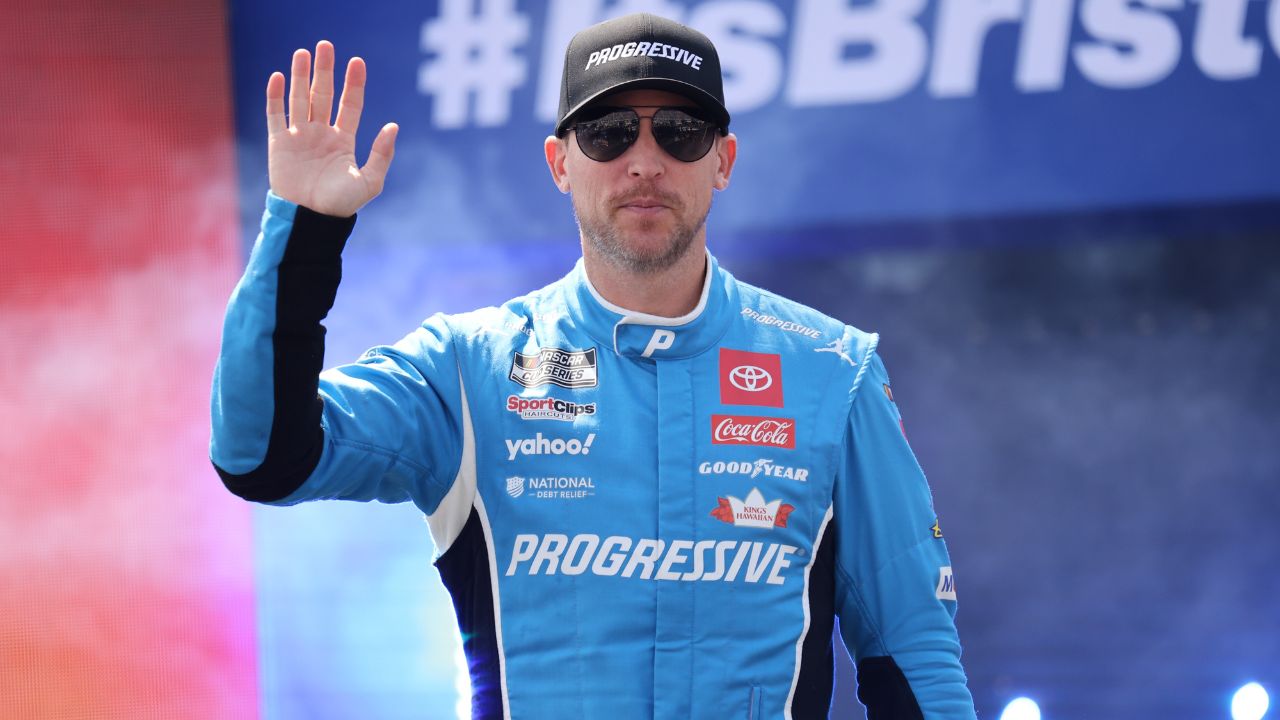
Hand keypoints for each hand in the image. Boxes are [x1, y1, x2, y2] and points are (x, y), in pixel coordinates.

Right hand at [266, 41, 397, 216]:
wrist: (311, 219)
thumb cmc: (341, 205)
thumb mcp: (369, 181)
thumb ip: (381, 154)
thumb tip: (393, 126)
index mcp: (343, 140)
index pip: (350, 105)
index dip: (353, 84)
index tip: (357, 62)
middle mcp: (321, 134)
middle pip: (323, 94)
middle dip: (325, 70)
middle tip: (326, 45)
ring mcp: (300, 136)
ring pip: (300, 98)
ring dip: (300, 75)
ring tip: (303, 53)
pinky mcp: (280, 143)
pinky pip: (276, 114)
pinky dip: (275, 96)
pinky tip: (278, 77)